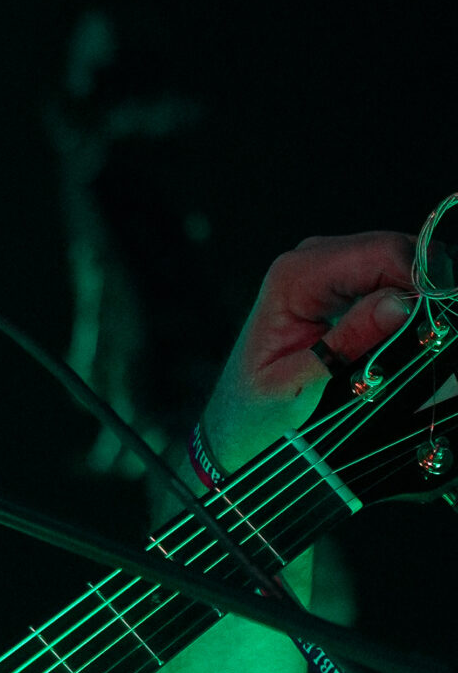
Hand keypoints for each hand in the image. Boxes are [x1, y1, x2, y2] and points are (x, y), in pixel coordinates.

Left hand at [204, 231, 416, 470]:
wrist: (235, 422)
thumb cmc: (257, 411)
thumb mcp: (301, 385)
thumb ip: (348, 342)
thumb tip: (400, 303)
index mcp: (295, 277)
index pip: (381, 254)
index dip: (420, 278)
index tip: (439, 317)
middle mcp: (309, 260)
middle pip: (394, 249)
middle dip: (422, 286)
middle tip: (436, 332)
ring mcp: (324, 268)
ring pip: (396, 261)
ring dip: (415, 294)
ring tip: (419, 337)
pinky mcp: (337, 283)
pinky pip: (386, 277)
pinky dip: (404, 299)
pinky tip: (403, 331)